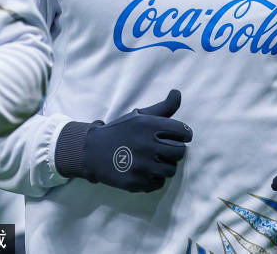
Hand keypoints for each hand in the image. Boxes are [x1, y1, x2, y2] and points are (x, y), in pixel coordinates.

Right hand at [55, 89, 192, 192]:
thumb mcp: (139, 116)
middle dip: (175, 150)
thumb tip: (177, 93)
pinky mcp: (136, 183)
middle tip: (165, 149)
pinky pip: (159, 183)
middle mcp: (146, 145)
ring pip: (171, 169)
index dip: (185, 134)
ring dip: (166, 165)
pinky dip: (155, 178)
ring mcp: (141, 166)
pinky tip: (145, 170)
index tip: (181, 136)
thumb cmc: (120, 131)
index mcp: (148, 126)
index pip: (182, 131)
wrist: (92, 151)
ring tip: (155, 160)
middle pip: (180, 152)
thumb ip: (163, 107)